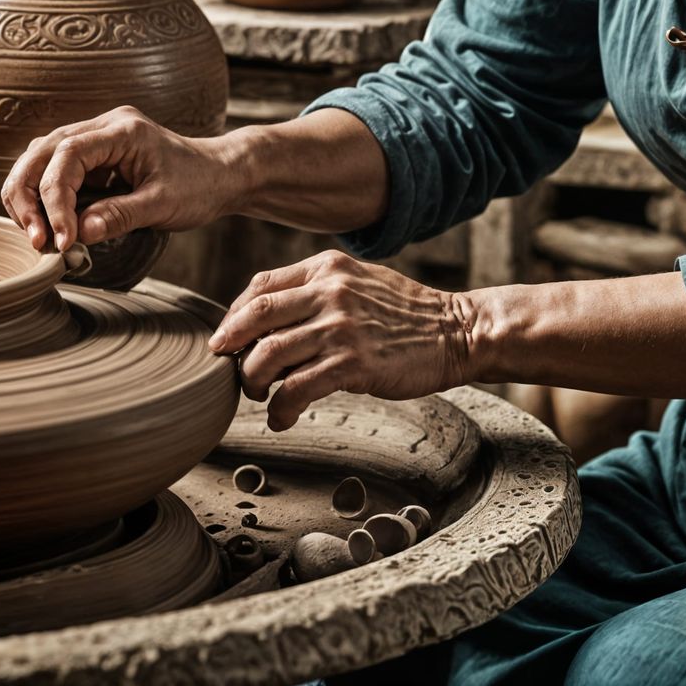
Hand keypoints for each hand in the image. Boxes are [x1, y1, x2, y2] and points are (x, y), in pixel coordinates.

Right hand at [0, 105, 223, 252]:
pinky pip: (54, 171)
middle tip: (36, 240)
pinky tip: (47, 226)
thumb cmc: (199, 185)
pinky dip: (43, 198)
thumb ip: (121, 216)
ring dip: (29, 197)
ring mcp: (97, 138)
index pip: (68, 156)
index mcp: (123, 130)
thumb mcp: (164, 205)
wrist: (222, 174)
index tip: (62, 238)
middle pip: (41, 152)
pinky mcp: (95, 156)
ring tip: (38, 237)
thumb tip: (79, 234)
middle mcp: (104, 126)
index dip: (54, 198)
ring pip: (40, 160)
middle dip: (28, 197)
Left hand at [210, 251, 475, 430]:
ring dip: (253, 383)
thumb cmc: (405, 313)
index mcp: (328, 268)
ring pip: (267, 357)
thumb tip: (268, 319)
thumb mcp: (359, 282)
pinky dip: (279, 410)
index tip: (229, 340)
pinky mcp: (352, 364)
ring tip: (261, 397)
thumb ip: (318, 289)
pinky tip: (282, 418)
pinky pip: (294, 390)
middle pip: (254, 317)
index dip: (234, 315)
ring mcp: (341, 328)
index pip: (260, 286)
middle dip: (232, 348)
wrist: (456, 331)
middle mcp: (330, 291)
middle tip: (231, 370)